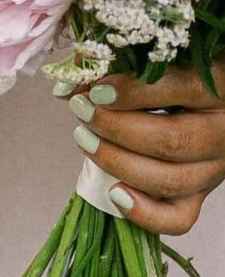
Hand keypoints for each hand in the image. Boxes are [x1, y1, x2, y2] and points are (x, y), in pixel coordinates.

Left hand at [77, 65, 224, 237]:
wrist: (200, 108)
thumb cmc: (169, 75)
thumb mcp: (153, 58)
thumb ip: (114, 61)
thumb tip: (67, 85)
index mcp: (223, 86)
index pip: (184, 88)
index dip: (134, 92)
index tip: (96, 91)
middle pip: (174, 140)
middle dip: (117, 129)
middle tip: (83, 111)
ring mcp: (215, 168)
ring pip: (172, 180)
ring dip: (118, 163)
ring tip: (85, 140)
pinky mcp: (200, 195)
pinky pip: (179, 218)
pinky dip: (144, 213)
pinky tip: (114, 193)